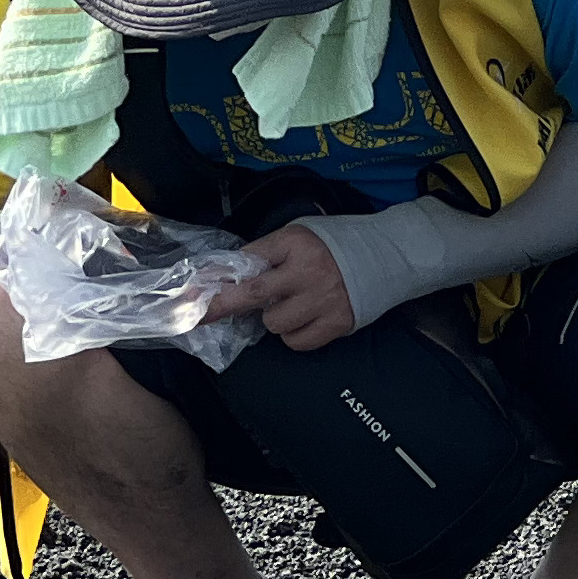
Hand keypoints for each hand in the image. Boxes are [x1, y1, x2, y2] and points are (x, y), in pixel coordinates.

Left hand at [206, 222, 359, 351]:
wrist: (385, 256)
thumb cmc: (333, 245)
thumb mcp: (298, 236)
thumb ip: (265, 254)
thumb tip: (223, 277)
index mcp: (295, 242)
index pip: (246, 261)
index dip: (217, 278)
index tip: (191, 293)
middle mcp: (307, 271)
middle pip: (252, 294)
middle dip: (220, 306)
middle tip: (197, 316)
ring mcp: (322, 300)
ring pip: (273, 324)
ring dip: (274, 318)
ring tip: (291, 305)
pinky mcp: (336, 324)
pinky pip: (296, 342)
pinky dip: (294, 335)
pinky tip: (304, 319)